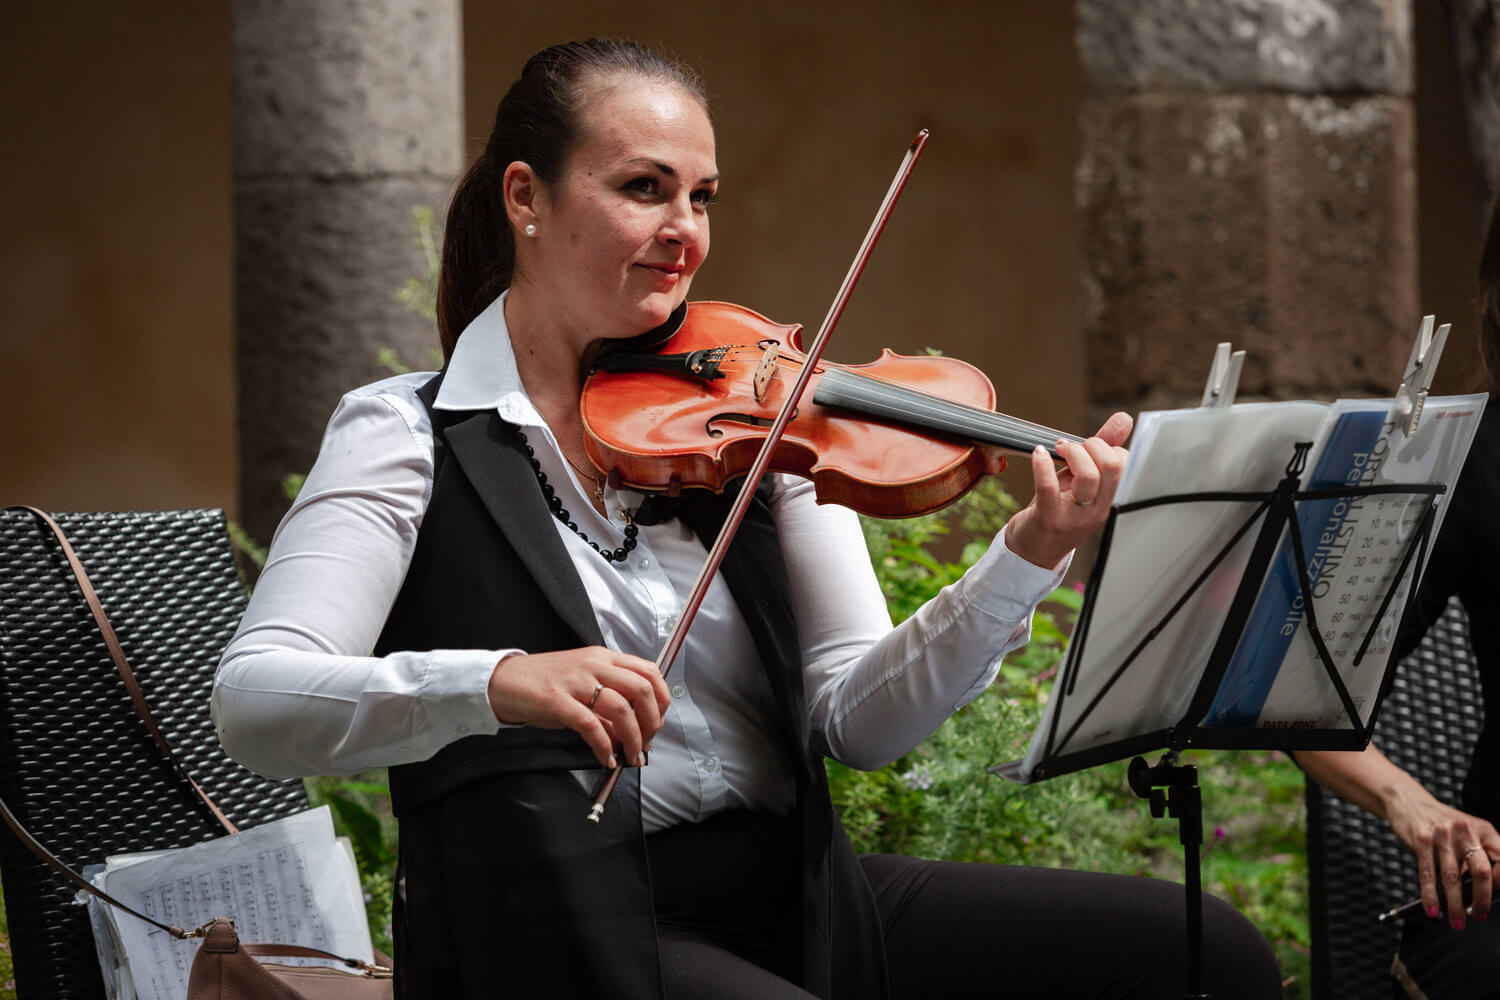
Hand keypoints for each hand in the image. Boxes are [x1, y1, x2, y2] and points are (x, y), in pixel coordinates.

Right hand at [486, 647, 670, 769]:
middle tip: (646, 743)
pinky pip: (591, 725)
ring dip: (632, 738)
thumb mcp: (582, 685)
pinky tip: (605, 757)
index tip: (658, 722)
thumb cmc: (544, 683)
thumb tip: (631, 732)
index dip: (661, 699)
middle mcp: (594, 665)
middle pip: (642, 689)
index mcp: (603, 658)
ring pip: (621, 708)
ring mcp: (576, 681)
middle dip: (652, 721)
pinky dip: (604, 746)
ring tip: (630, 757)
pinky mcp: (557, 700)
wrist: (503, 681)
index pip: (649, 671)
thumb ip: (608, 703)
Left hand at [1002, 411, 1131, 568]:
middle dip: (1094, 445)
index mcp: (1109, 500)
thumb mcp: (1083, 480)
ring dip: (1072, 452)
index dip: (1108, 447)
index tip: (1088, 447)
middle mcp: (1097, 510)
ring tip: (1059, 449)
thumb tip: (1124, 419)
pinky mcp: (1048, 518)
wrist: (1033, 551)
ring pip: (1088, 476)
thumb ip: (1102, 449)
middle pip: (1113, 468)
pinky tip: (1037, 453)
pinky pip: (1048, 487)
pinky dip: (1042, 464)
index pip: (1125, 465)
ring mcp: (1074, 516)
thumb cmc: (1059, 510)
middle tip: (1073, 447)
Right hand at [1385, 784, 1499, 926]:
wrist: (1409, 802)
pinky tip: (1433, 909)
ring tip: (1457, 922)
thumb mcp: (1467, 835)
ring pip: (1452, 877)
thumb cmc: (1442, 825)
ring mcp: (1442, 835)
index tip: (1494, 900)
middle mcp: (1465, 831)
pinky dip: (1431, 895)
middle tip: (1478, 916)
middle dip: (1481, 900)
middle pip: (1481, 871)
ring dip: (1455, 905)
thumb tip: (1481, 894)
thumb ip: (1477, 859)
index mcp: (1484, 830)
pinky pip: (1428, 874)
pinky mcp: (1421, 840)